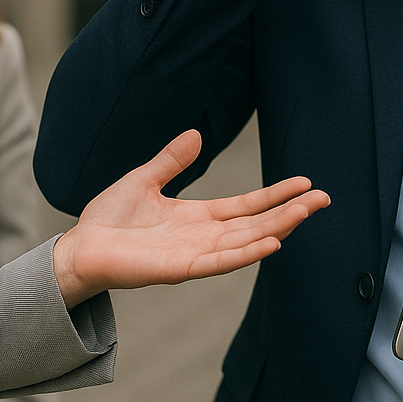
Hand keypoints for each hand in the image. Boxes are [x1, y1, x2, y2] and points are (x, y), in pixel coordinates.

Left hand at [52, 129, 329, 307]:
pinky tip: (273, 244)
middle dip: (292, 210)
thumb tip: (197, 133)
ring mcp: (197, 254)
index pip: (250, 205)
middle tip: (324, 198)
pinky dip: (248, 254)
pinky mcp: (182, 268)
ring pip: (248, 240)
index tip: (306, 183)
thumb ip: (172, 160)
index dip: (277, 194)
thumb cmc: (108, 219)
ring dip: (280, 227)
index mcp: (201, 216)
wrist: (78, 247)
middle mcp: (206, 236)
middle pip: (259, 223)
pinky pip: (222, 261)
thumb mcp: (145, 179)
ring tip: (308, 211)